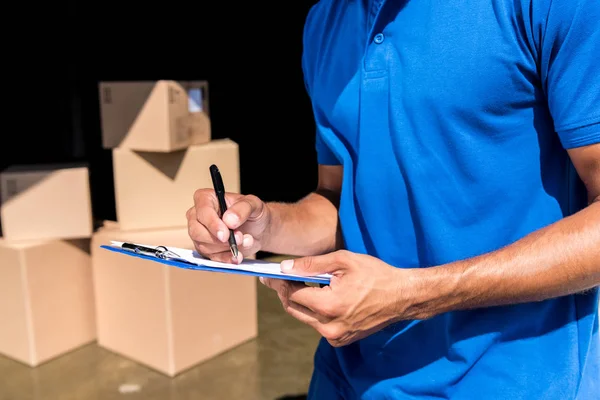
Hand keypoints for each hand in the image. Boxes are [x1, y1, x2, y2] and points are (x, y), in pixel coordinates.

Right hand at [187, 189, 270, 262]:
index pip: (202, 211)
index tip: (225, 234)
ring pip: (204, 246)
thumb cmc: (252, 212)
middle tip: (239, 238)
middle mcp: (198, 216)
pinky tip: (237, 256)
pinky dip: (226, 259)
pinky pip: (211, 258)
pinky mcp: (206, 249)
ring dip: (226, 248)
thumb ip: (243, 208)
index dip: (212, 224)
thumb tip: (229, 220)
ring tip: (244, 241)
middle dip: (219, 240)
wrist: (258, 229)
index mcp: (206, 198)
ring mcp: (200, 233)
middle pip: (197, 232)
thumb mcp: (254, 204)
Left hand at [261, 250, 415, 346]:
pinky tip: (320, 295)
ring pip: (305, 317)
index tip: (268, 275)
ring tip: (302, 282)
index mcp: (329, 306)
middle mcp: (329, 326)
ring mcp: (335, 336)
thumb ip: (311, 265)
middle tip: (281, 277)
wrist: (402, 297)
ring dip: (300, 300)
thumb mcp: (343, 261)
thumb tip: (285, 268)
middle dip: (285, 291)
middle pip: (294, 308)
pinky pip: (318, 324)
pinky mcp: (341, 340)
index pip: (292, 294)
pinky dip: (314, 310)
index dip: (279, 282)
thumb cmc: (375, 274)